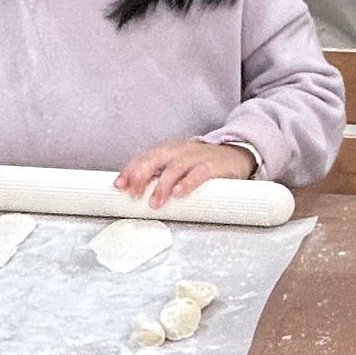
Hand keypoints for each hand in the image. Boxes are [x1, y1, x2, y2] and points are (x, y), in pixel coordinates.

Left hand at [115, 138, 256, 209]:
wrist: (235, 155)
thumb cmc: (201, 165)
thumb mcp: (177, 167)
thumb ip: (159, 177)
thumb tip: (137, 195)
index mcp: (167, 151)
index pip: (144, 159)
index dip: (130, 172)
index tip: (119, 186)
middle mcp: (179, 151)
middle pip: (155, 160)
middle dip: (141, 176)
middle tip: (134, 194)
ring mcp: (196, 157)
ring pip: (175, 168)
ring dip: (163, 186)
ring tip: (155, 203)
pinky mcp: (213, 166)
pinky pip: (199, 173)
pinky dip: (187, 183)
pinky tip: (179, 193)